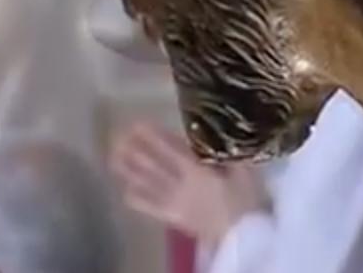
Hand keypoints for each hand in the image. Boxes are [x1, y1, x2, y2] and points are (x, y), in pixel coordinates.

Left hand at [112, 122, 269, 243]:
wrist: (248, 239)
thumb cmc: (249, 203)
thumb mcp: (246, 172)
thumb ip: (228, 153)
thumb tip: (217, 133)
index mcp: (197, 172)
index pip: (170, 150)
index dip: (153, 137)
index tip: (138, 123)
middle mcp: (181, 185)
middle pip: (152, 165)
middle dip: (134, 149)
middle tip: (118, 136)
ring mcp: (175, 203)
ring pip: (146, 184)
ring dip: (128, 170)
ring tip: (113, 156)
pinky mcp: (174, 219)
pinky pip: (150, 208)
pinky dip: (136, 198)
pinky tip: (125, 189)